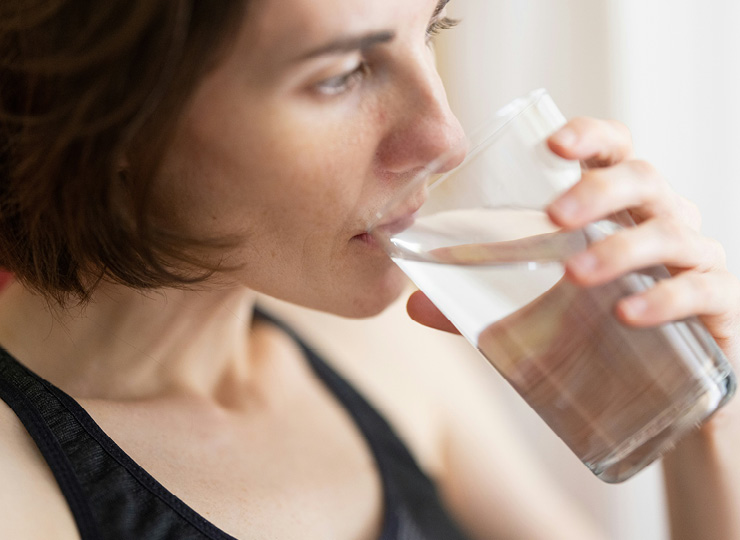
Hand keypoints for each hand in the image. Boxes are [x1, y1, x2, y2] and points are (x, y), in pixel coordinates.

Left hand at [407, 117, 739, 365]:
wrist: (664, 397)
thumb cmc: (598, 335)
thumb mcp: (537, 316)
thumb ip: (479, 307)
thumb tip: (412, 304)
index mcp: (617, 210)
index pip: (613, 152)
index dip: (590, 137)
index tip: (552, 144)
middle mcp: (660, 222)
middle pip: (644, 179)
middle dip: (599, 191)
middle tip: (555, 218)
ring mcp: (694, 262)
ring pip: (671, 231)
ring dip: (622, 249)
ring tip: (576, 276)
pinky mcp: (719, 308)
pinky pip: (702, 290)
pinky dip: (665, 298)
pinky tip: (628, 315)